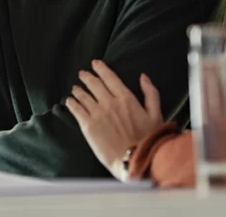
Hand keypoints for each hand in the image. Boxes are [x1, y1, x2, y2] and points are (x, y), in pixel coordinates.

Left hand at [65, 60, 162, 180]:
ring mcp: (97, 114)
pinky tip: (69, 101)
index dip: (101, 68)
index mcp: (126, 98)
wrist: (135, 160)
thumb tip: (144, 77)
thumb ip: (151, 94)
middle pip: (94, 84)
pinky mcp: (88, 126)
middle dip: (87, 77)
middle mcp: (110, 103)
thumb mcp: (156, 114)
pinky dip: (71, 103)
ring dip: (78, 90)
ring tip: (75, 89)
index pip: (110, 77)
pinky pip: (76, 110)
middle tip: (82, 74)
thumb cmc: (149, 140)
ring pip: (83, 95)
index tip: (95, 63)